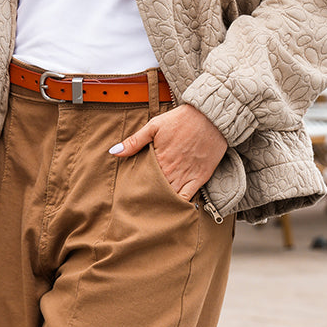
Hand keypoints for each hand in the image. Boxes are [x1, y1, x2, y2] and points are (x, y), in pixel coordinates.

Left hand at [109, 103, 227, 200]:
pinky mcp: (200, 177)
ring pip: (169, 196)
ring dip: (160, 202)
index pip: (142, 179)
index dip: (135, 187)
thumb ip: (134, 141)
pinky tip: (172, 208)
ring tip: (151, 209)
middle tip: (138, 204)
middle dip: (146, 197)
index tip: (129, 192)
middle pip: (154, 190)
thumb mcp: (154, 125)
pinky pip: (188, 197)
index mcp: (158, 159)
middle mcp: (171, 170)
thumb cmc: (182, 119)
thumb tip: (114, 152)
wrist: (211, 116)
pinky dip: (179, 204)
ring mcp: (186, 175)